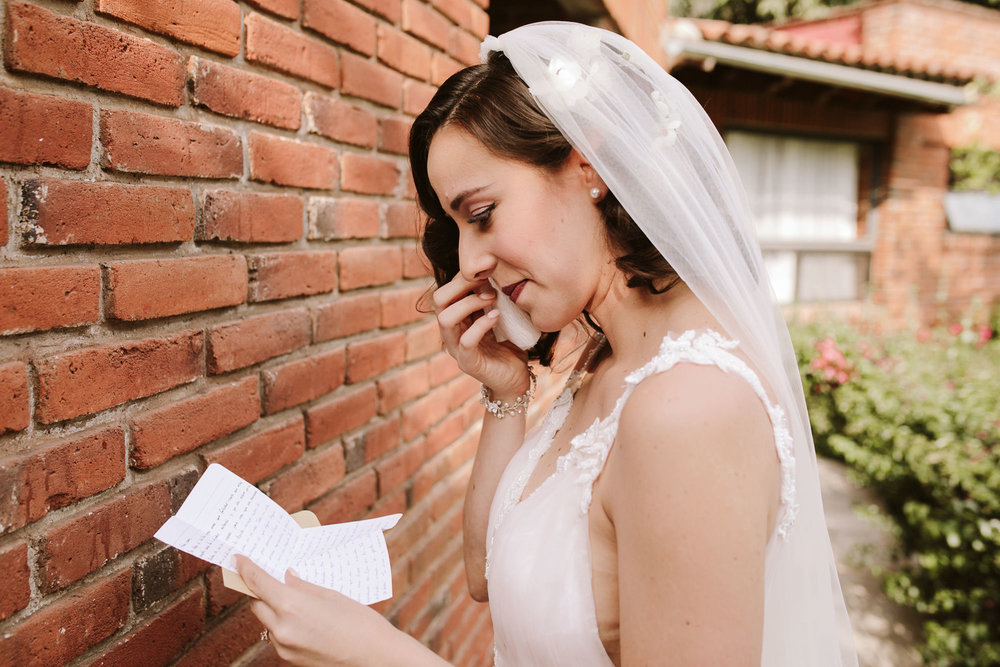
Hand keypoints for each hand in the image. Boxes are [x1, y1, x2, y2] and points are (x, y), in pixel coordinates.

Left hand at [235, 555, 398, 665]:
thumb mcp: (332, 596)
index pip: (258, 583)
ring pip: (267, 622)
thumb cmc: (360, 623)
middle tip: (269, 578)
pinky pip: (278, 637)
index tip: (238, 559)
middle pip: (257, 604)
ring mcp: (285, 647)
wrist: (375, 657)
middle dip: (260, 591)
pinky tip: (303, 621)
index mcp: (292, 606)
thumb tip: (286, 578)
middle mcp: (282, 628)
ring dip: (273, 610)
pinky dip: (284, 626)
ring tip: (294, 601)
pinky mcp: (290, 660)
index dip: (245, 568)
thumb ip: (303, 587)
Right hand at [432, 274, 530, 396]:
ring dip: (468, 303)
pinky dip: (481, 324)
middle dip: (460, 285)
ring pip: (445, 319)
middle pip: (438, 301)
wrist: (515, 380)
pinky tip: (496, 317)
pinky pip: (465, 341)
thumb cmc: (508, 346)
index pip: (445, 291)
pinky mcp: (468, 363)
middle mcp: (451, 333)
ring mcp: (457, 349)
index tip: (486, 270)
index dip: (462, 277)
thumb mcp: (499, 316)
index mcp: (456, 320)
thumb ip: (491, 299)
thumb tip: (495, 271)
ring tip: (491, 298)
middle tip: (487, 282)